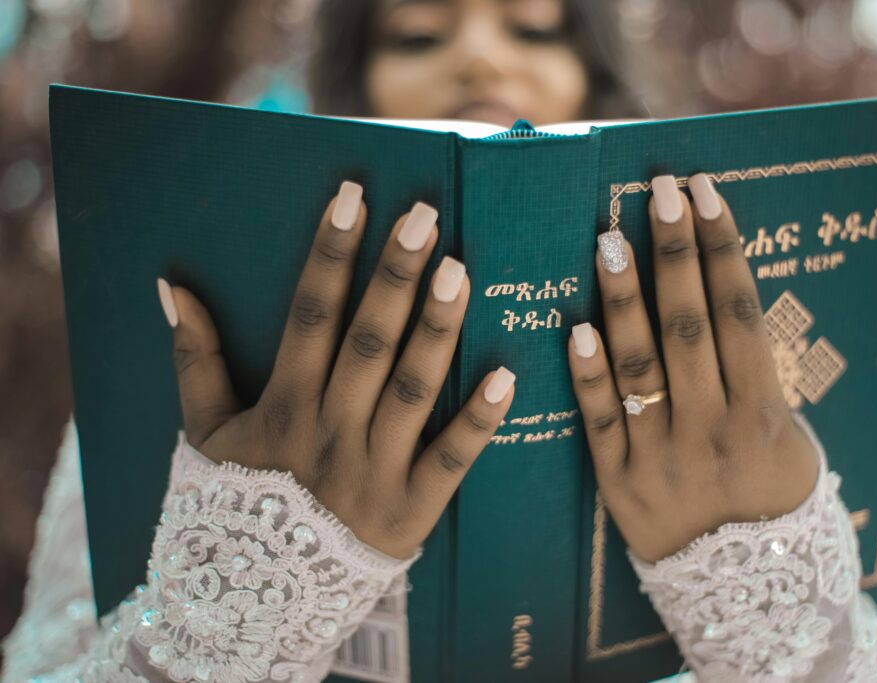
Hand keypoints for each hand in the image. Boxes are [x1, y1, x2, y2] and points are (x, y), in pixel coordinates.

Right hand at [155, 181, 515, 560]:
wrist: (259, 592)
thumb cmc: (239, 499)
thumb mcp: (206, 431)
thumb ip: (193, 359)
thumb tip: (170, 288)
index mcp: (285, 404)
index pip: (310, 314)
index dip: (331, 254)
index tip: (354, 197)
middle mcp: (331, 430)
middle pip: (366, 342)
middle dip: (394, 277)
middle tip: (425, 217)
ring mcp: (374, 469)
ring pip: (410, 390)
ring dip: (436, 331)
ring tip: (460, 271)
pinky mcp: (413, 508)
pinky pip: (451, 460)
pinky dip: (479, 420)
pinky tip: (508, 374)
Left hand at [567, 173, 818, 563]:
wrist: (751, 591)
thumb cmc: (772, 498)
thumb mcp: (788, 436)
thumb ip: (754, 374)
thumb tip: (725, 297)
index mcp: (761, 413)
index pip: (739, 311)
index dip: (722, 246)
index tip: (705, 191)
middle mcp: (712, 428)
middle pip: (691, 326)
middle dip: (675, 253)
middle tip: (658, 190)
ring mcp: (662, 456)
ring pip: (641, 365)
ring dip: (624, 299)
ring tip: (608, 238)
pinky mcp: (619, 483)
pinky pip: (599, 422)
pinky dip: (588, 376)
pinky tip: (575, 327)